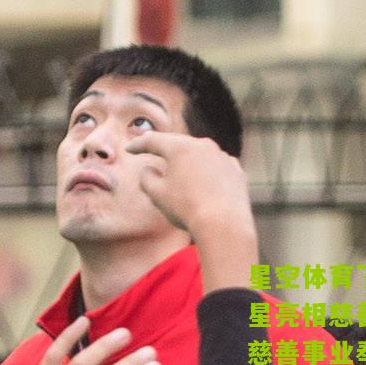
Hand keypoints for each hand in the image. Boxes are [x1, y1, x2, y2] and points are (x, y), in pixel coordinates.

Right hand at [125, 132, 257, 288]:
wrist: (224, 224)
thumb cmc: (187, 208)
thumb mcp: (157, 194)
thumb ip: (147, 178)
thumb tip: (149, 170)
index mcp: (180, 148)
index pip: (154, 140)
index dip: (139, 144)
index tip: (129, 149)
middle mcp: (203, 145)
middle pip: (179, 143)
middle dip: (163, 146)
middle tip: (151, 147)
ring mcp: (222, 156)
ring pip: (200, 153)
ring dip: (187, 158)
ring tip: (178, 164)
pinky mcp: (236, 170)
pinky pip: (216, 165)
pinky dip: (206, 169)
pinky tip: (203, 178)